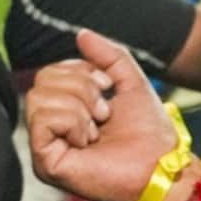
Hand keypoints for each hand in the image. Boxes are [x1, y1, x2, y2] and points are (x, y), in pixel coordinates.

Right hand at [29, 30, 176, 200]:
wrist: (160, 166)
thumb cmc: (148, 133)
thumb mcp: (129, 82)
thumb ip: (107, 56)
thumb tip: (81, 34)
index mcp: (64, 112)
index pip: (49, 73)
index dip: (80, 72)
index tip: (108, 90)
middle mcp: (49, 130)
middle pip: (41, 81)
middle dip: (81, 88)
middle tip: (104, 113)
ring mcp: (44, 148)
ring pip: (39, 98)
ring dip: (79, 107)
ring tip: (97, 129)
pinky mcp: (45, 164)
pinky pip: (43, 120)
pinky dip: (72, 122)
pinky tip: (87, 140)